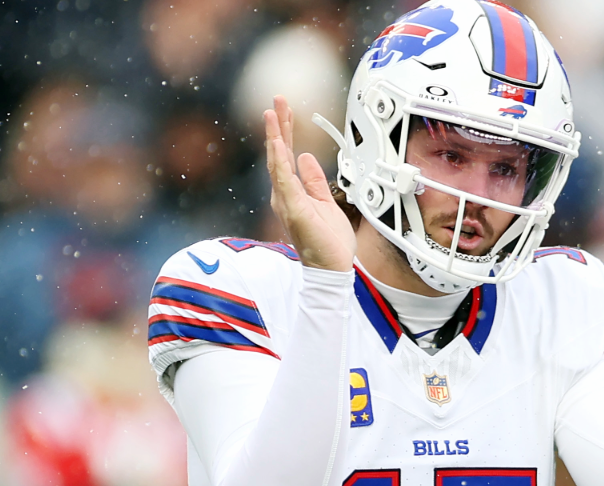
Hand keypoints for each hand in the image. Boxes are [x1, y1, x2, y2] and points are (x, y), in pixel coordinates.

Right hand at [265, 95, 355, 271]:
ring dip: (276, 136)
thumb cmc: (328, 242)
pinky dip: (280, 161)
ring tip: (272, 114)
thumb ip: (314, 180)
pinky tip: (277, 144)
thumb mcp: (325, 201)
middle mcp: (285, 194)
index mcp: (293, 191)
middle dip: (279, 125)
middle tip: (276, 100)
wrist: (331, 268)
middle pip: (279, 153)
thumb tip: (306, 157)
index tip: (285, 109)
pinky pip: (284, 180)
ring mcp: (287, 201)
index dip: (286, 131)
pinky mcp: (294, 209)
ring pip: (278, 162)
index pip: (287, 155)